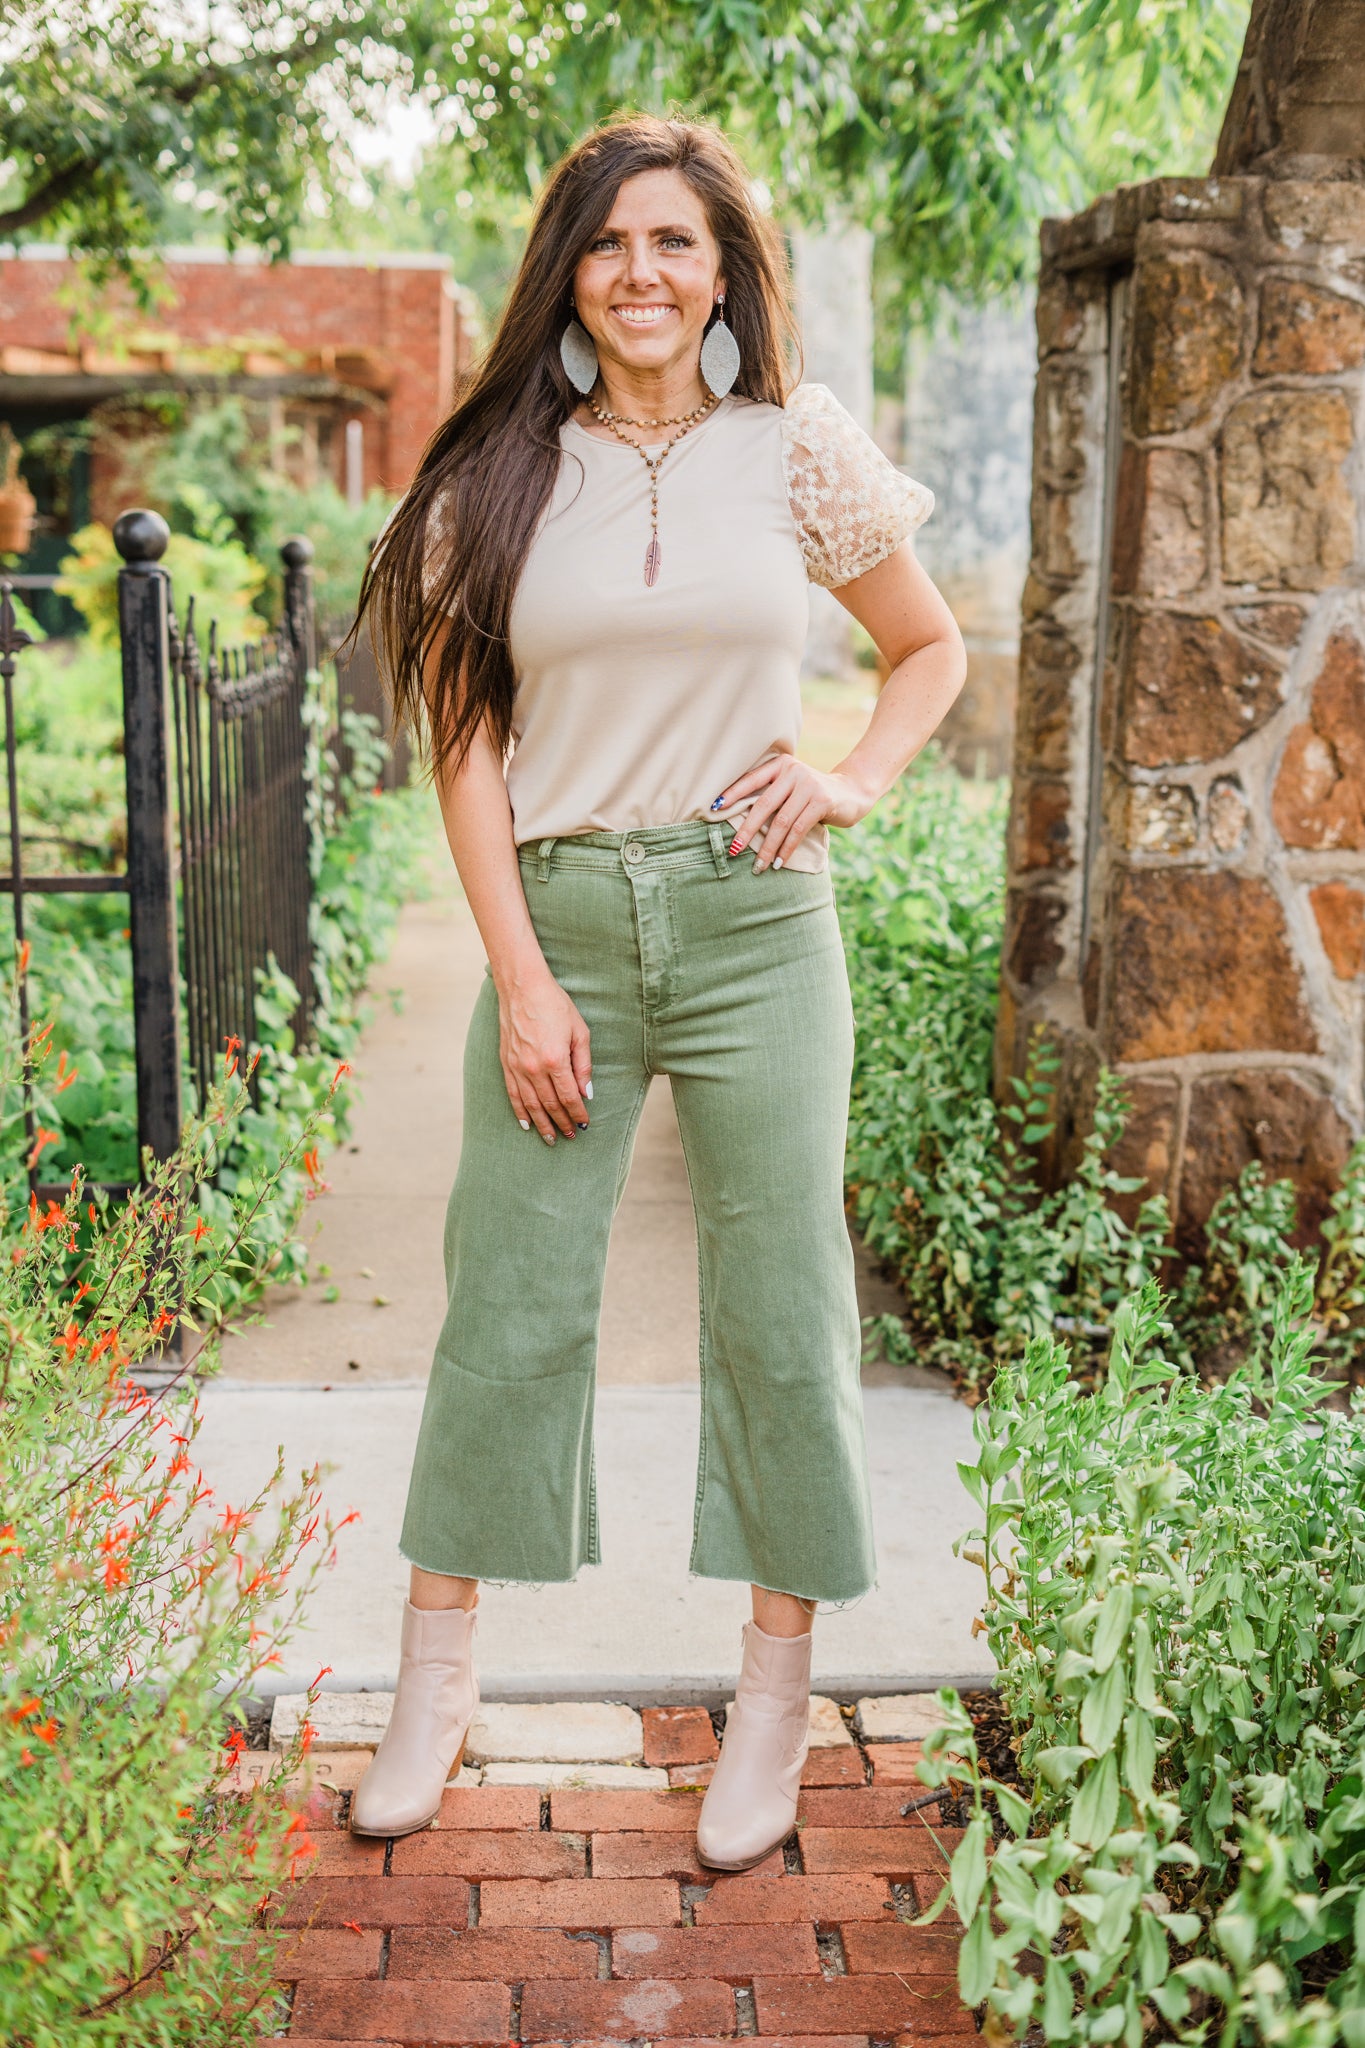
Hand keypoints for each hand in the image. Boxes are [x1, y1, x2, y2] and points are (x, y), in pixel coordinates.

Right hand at [495, 967, 591, 1143]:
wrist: (522, 987)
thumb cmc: (555, 1005)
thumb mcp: (579, 1032)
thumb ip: (583, 1065)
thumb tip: (587, 1092)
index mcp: (556, 1060)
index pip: (569, 1097)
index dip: (578, 1113)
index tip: (584, 1124)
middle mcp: (534, 1068)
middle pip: (550, 1104)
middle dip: (562, 1123)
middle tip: (571, 1136)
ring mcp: (517, 1067)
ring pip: (531, 1104)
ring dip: (542, 1124)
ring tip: (551, 1138)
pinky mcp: (506, 1063)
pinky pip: (513, 1094)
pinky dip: (520, 1112)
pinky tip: (526, 1124)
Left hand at [713, 756, 872, 870]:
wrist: (852, 791)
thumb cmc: (813, 794)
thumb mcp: (792, 787)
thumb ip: (773, 795)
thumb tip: (740, 822)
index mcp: (781, 765)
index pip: (751, 780)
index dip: (732, 794)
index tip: (713, 809)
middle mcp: (793, 771)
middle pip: (763, 805)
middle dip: (747, 831)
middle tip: (734, 850)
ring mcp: (809, 785)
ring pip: (781, 822)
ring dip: (768, 847)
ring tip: (758, 865)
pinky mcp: (822, 801)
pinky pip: (798, 829)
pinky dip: (786, 849)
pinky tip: (778, 862)